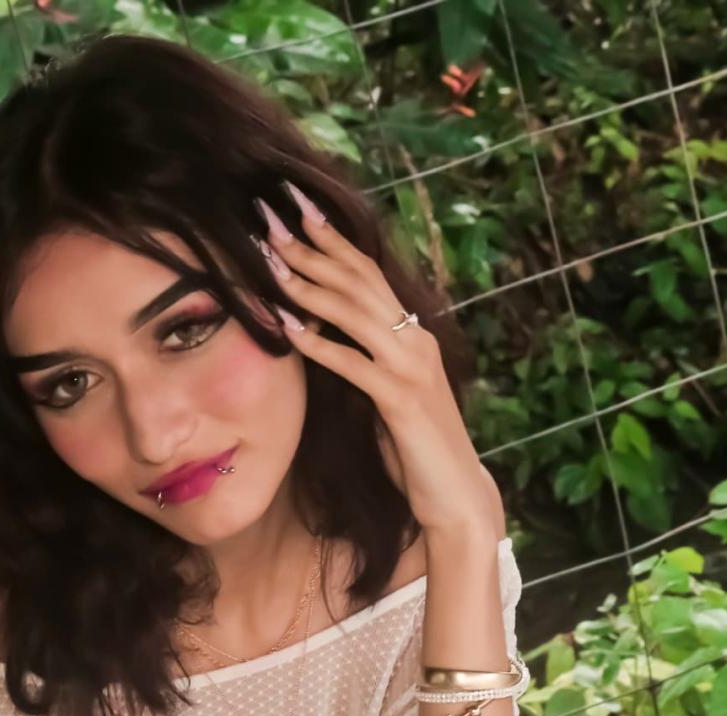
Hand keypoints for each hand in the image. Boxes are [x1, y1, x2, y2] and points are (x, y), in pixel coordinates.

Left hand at [252, 178, 504, 541]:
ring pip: (355, 313)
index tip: (297, 210)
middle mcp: (417, 341)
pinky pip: (353, 364)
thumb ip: (365, 359)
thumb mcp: (388, 393)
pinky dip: (319, 343)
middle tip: (271, 217)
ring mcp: (412, 368)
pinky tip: (288, 327)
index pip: (368, 274)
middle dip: (313, 247)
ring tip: (271, 260)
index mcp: (414, 335)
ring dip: (309, 284)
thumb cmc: (417, 449)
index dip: (332, 240)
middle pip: (359, 281)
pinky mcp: (402, 400)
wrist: (456, 495)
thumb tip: (320, 332)